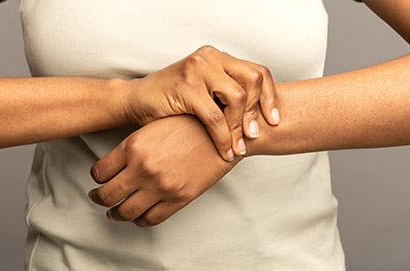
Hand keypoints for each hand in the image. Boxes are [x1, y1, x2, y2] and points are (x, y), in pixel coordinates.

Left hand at [89, 115, 239, 226]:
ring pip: (125, 212)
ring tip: (113, 212)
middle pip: (106, 195)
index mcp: (134, 146)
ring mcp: (160, 186)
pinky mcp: (178, 199)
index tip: (97, 179)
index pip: (100, 171)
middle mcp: (143, 168)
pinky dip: (139, 221)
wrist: (222, 133)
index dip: (95, 177)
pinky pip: (150, 219)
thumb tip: (115, 164)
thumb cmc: (190, 124)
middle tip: (97, 197)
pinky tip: (137, 216)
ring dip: (115, 214)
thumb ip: (133, 146)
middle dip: (98, 198)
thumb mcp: (154, 126)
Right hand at [124, 45, 278, 160]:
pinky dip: (223, 137)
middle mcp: (210, 58)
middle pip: (253, 79)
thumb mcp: (205, 93)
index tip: (273, 120)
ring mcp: (197, 69)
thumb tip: (259, 119)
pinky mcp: (185, 86)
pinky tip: (224, 151)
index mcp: (218, 58)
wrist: (137, 101)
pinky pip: (215, 116)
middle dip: (257, 110)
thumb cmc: (171, 101)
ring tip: (238, 148)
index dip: (270, 97)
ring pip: (236, 97)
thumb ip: (227, 97)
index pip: (257, 71)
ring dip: (240, 127)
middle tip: (254, 135)